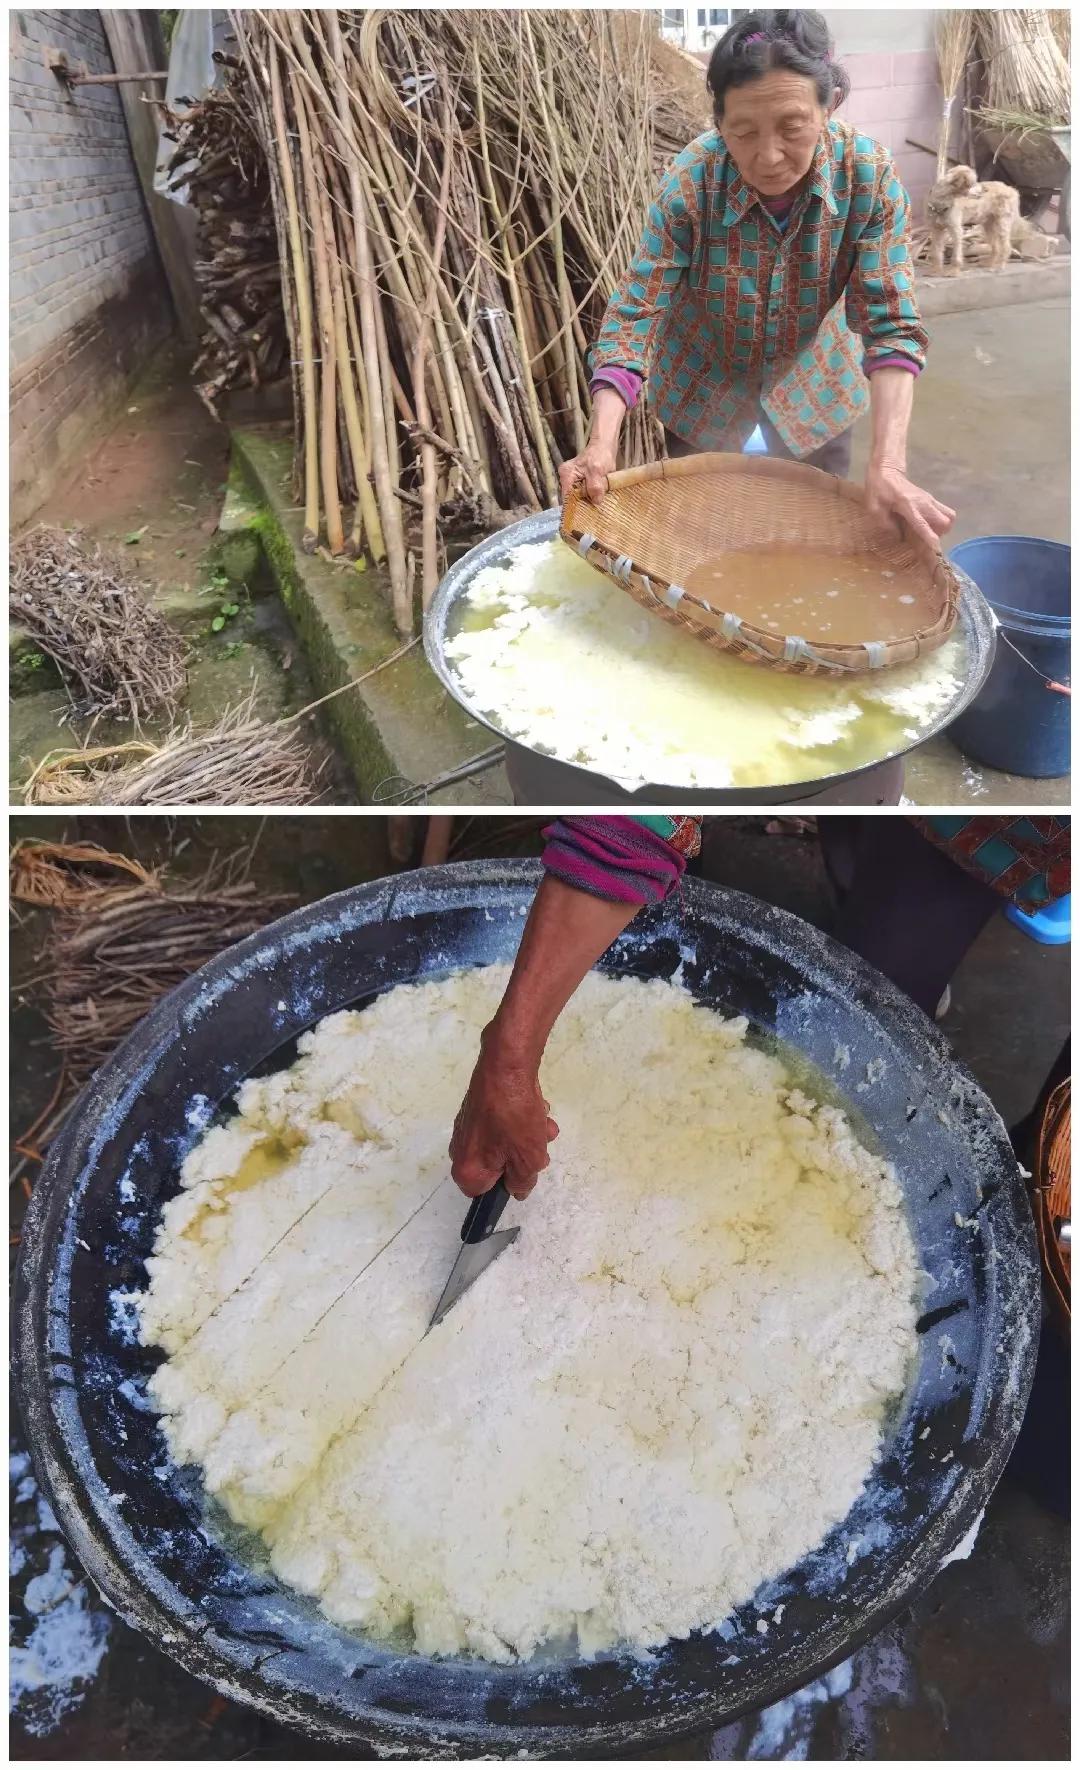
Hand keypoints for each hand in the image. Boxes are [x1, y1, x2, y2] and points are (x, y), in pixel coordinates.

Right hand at [449, 1027, 559, 1200]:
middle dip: (522, 1156)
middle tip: (540, 1148)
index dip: (506, 1185)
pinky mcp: (478, 1106)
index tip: (523, 1173)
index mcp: (466, 1168)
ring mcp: (468, 1125)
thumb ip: (522, 1182)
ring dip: (528, 1136)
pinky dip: (519, 1119)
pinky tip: (537, 1108)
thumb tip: (517, 1189)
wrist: (506, 1068)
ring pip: (504, 1141)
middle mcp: (460, 1148)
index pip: (483, 1192)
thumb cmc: (513, 1118)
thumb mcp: (527, 1160)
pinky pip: (501, 1122)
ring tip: (545, 1125)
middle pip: (497, 1165)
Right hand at [558, 440, 616, 505]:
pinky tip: (597, 498)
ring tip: (597, 503)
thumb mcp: (597, 471)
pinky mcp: (580, 483)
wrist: (605, 447)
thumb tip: (596, 501)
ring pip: (579, 497)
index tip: (584, 514)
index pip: (567, 497)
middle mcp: (566, 479)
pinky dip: (591, 497)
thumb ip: (595, 486)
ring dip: (588, 501)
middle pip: (572, 499)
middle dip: (582, 504)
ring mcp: (572, 481)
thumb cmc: (600, 455)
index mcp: (567, 474)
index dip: (575, 507)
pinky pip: (584, 494)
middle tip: (593, 511)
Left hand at [864, 463, 955, 553]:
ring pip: (949, 516)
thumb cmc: (879, 489)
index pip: (923, 523)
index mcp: (908, 505)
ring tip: (929, 532)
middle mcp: (924, 503)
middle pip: (945, 520)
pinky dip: (941, 521)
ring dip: (942, 527)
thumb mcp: (874, 508)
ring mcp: (930, 500)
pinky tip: (928, 525)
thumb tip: (900, 537)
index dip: (929, 536)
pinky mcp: (931, 499)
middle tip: (926, 539)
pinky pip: (944, 512)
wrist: (888, 471)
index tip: (935, 548)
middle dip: (939, 533)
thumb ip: (886, 524)